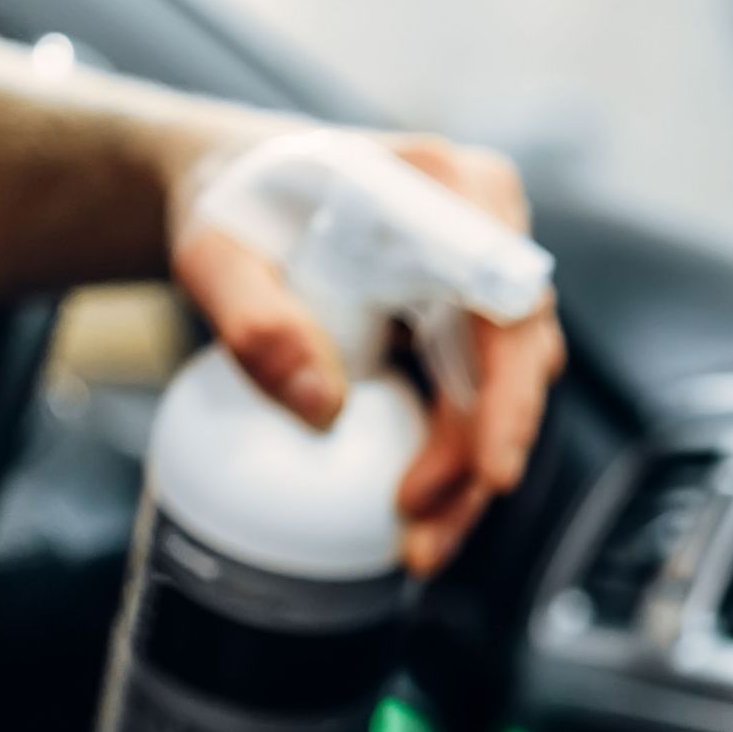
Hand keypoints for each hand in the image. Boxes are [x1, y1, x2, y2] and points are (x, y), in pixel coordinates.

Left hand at [168, 127, 564, 575]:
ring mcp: (486, 279)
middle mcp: (490, 229)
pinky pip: (477, 403)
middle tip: (419, 538)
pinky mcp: (469, 324)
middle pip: (517, 364)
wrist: (233, 186)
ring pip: (505, 396)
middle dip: (476, 463)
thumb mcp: (214, 256)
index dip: (507, 393)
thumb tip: (322, 409)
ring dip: (467, 479)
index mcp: (449, 189)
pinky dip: (451, 464)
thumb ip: (256, 322)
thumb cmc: (227, 205)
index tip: (491, 471)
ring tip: (415, 545)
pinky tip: (417, 514)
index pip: (504, 302)